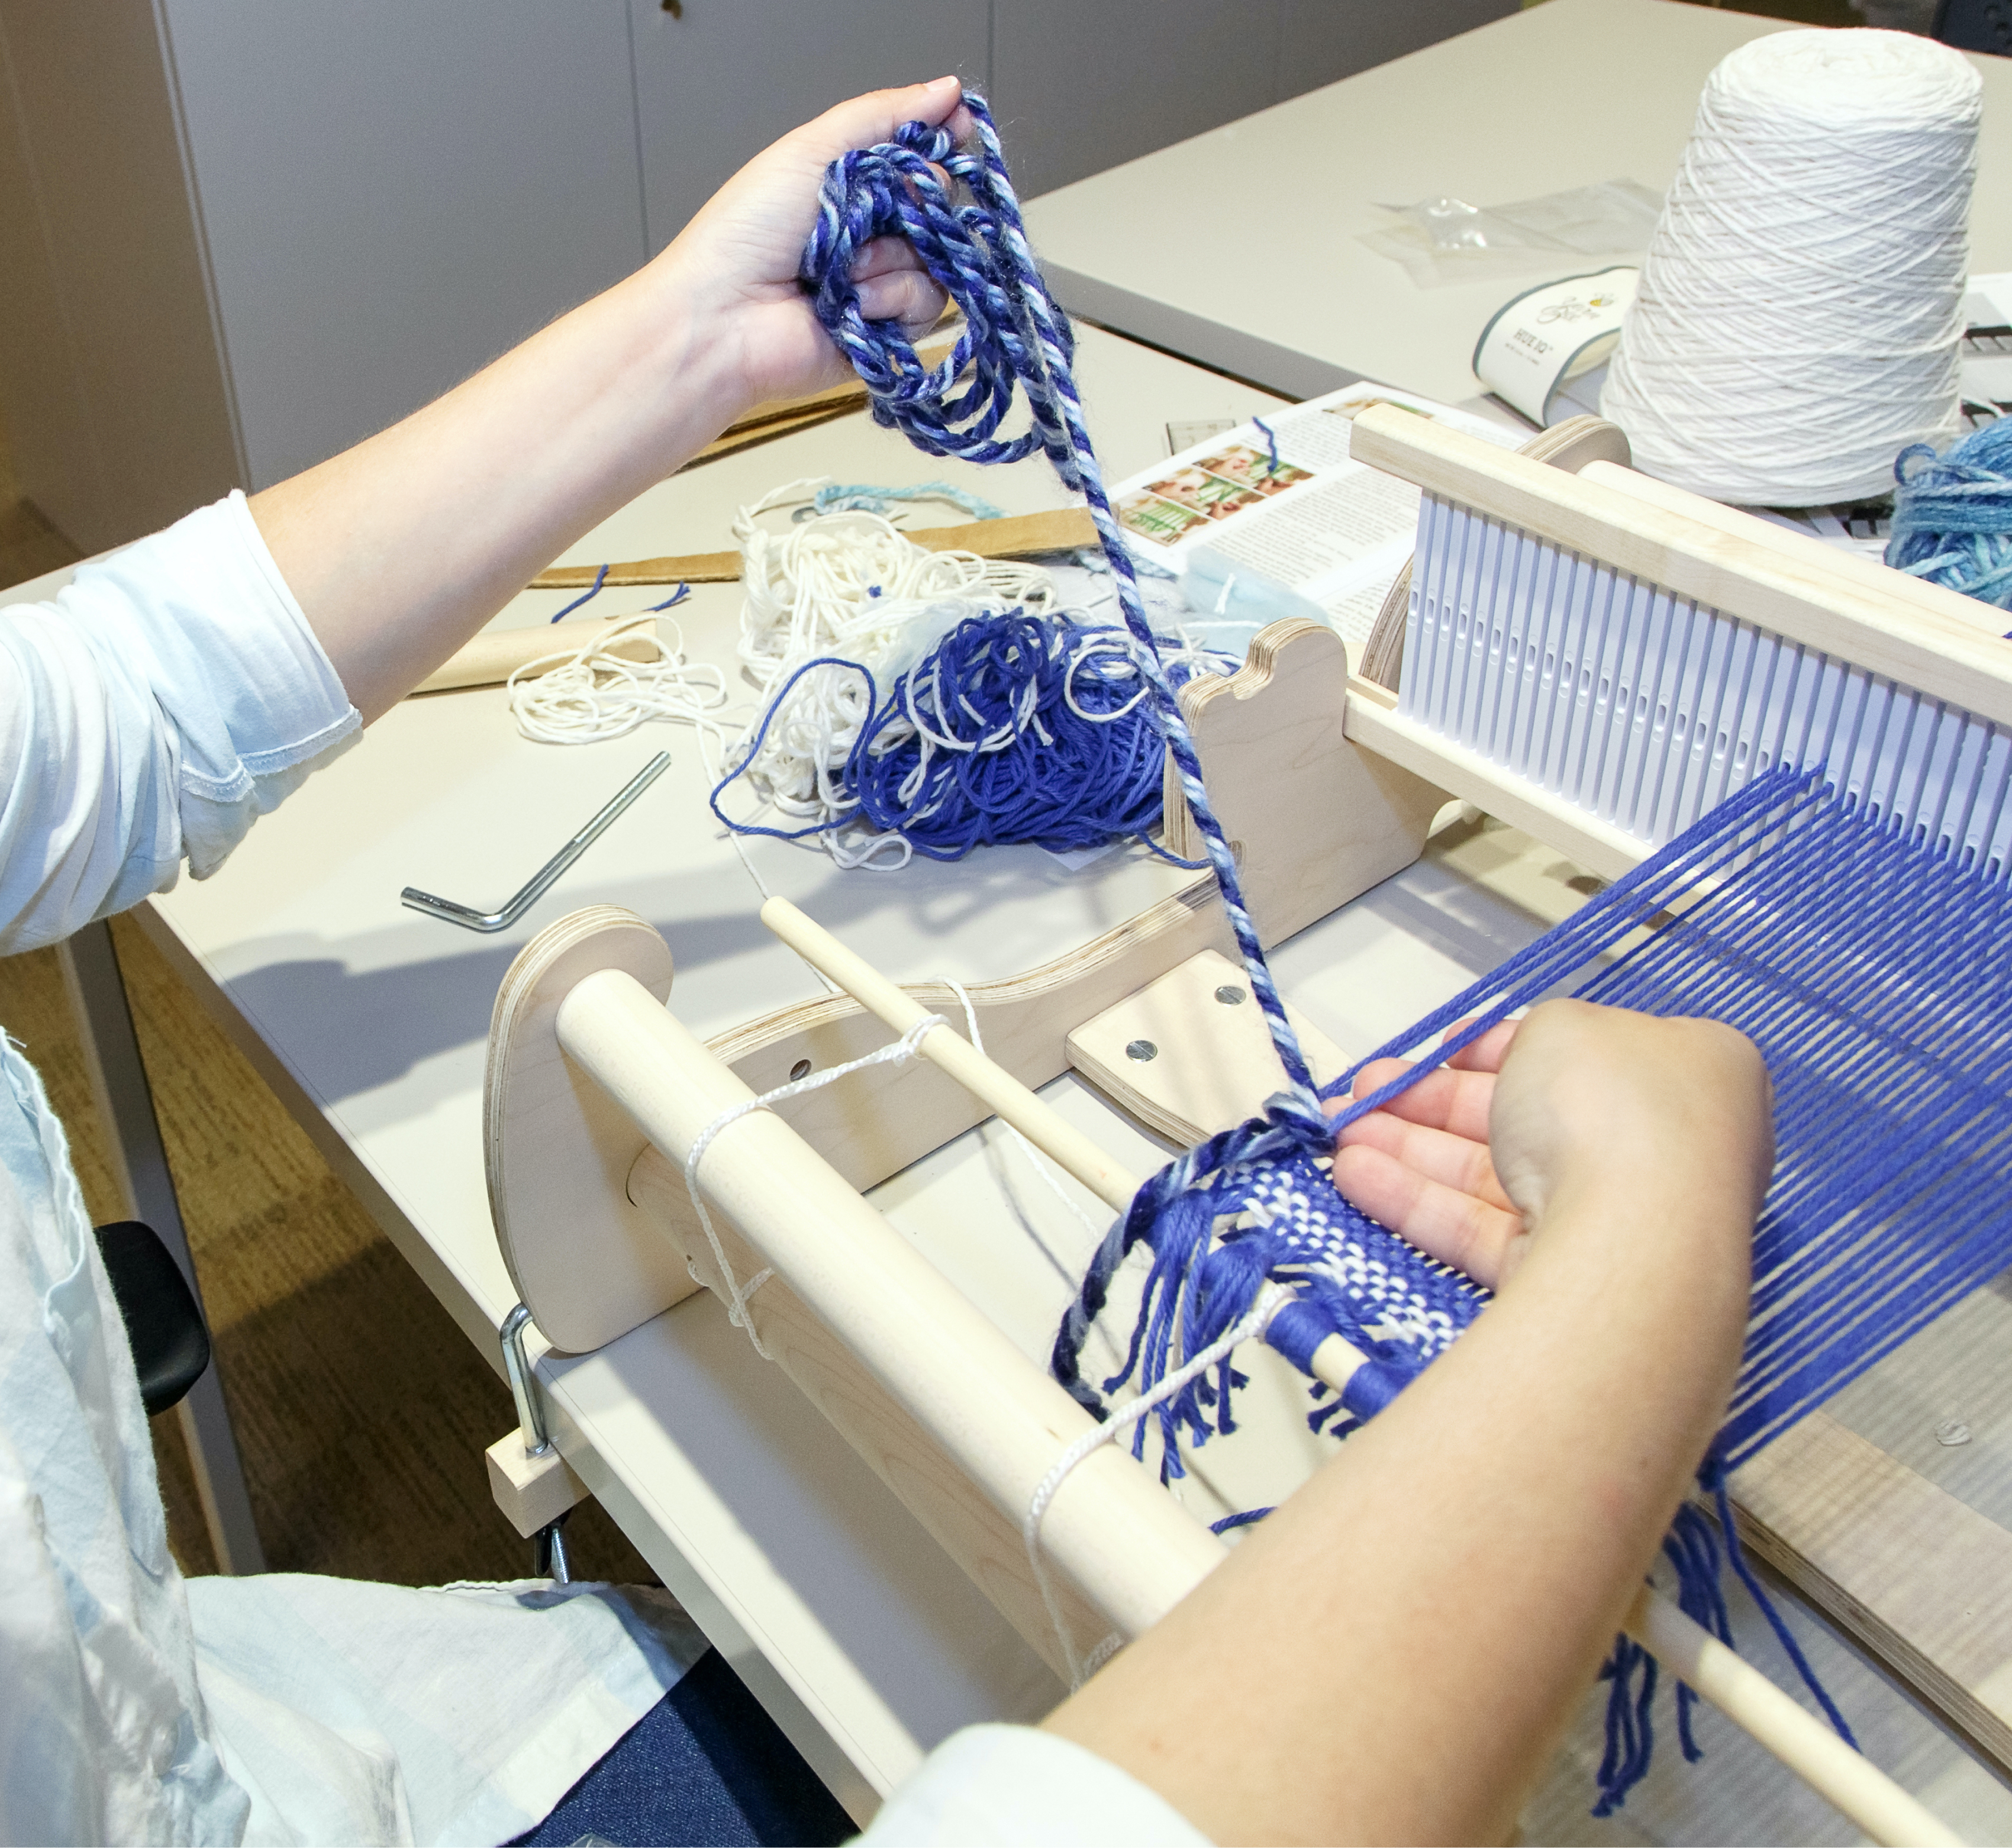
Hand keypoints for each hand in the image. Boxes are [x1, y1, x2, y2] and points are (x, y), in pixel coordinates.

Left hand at [659, 76, 972, 411]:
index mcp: (852, 183)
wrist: (725, 316)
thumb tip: (949, 89)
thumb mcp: (812, 151)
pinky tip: (851, 304)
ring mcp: (883, 281)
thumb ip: (880, 115)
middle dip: (910, 202)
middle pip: (937, 203)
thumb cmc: (750, 231)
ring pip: (937, 255)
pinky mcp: (891, 330)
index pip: (918, 155)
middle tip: (868, 212)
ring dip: (890, 257)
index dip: (941, 141)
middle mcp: (872, 231)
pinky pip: (927, 302)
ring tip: (843, 269)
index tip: (958, 126)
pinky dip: (889, 298)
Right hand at [1328, 999, 1772, 1288]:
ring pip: (1494, 1175)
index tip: (1443, 1047)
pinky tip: (1359, 1175)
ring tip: (1343, 1132)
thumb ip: (1531, 1035)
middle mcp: (1658, 1146)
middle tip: (1367, 1090)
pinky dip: (1420, 1200)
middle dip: (1433, 1100)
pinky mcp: (1565, 1274)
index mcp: (1684, 1072)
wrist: (1629, 1235)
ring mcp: (1613, 1216)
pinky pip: (1482, 1229)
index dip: (1503, 1047)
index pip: (1583, 1054)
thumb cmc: (1615, 1109)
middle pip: (1525, 1117)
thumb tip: (1523, 1053)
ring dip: (1412, 1147)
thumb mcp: (1564, 1026)